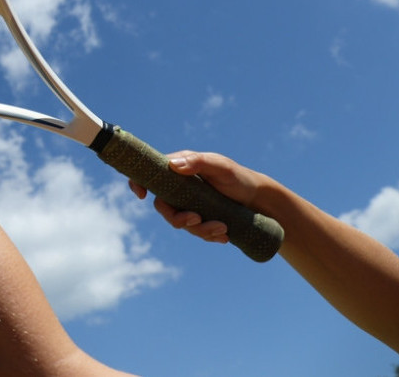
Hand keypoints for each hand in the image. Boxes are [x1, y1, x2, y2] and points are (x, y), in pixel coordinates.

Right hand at [129, 151, 265, 244]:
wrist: (259, 201)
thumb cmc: (239, 178)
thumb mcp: (221, 167)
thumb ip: (198, 163)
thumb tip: (172, 165)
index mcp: (179, 168)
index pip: (151, 174)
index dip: (139, 183)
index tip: (142, 195)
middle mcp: (180, 187)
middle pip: (163, 207)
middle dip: (178, 218)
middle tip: (197, 219)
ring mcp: (188, 204)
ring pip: (180, 223)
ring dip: (200, 230)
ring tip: (223, 228)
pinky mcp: (199, 219)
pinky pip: (195, 232)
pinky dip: (208, 236)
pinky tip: (225, 235)